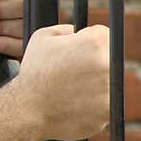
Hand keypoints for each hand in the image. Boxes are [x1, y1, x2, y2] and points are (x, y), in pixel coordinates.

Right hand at [15, 24, 109, 140]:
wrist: (29, 110)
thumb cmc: (34, 73)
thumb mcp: (42, 38)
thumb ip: (65, 29)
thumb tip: (76, 32)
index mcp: (94, 42)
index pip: (103, 34)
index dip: (86, 41)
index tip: (76, 51)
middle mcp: (108, 65)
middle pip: (109, 57)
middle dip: (94, 61)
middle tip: (73, 71)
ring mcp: (111, 90)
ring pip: (110, 80)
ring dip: (95, 82)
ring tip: (71, 87)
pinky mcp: (109, 112)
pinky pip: (106, 102)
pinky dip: (94, 102)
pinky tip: (74, 101)